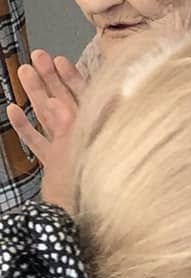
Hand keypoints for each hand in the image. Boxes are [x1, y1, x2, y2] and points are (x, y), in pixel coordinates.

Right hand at [6, 52, 85, 209]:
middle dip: (49, 77)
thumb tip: (66, 100)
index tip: (57, 58)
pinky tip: (12, 109)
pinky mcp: (54, 164)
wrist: (77, 221)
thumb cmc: (91, 189)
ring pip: (47, 115)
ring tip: (22, 71)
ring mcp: (66, 149)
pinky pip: (37, 140)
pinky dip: (24, 125)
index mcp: (92, 130)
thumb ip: (78, 126)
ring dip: (34, 94)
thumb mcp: (85, 153)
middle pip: (64, 100)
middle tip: (35, 56)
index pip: (83, 96)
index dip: (70, 76)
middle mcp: (81, 136)